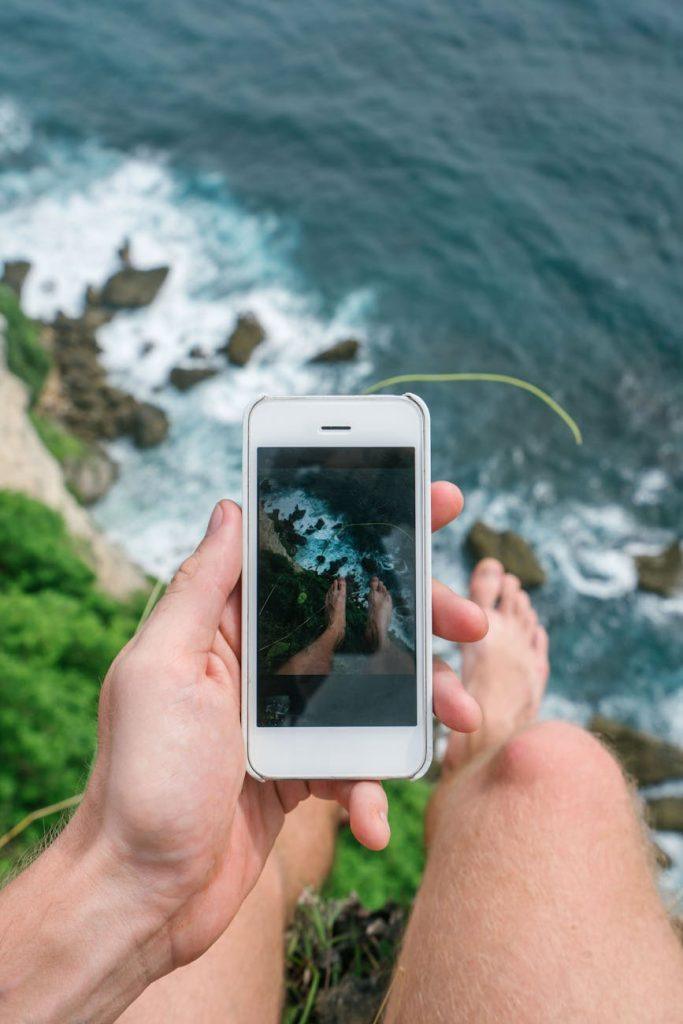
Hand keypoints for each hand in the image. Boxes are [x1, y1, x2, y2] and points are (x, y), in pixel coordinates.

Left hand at [70, 484, 486, 981]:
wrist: (138, 896)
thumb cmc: (140, 778)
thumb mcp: (161, 668)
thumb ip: (200, 589)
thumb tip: (228, 507)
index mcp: (226, 629)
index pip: (305, 561)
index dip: (369, 530)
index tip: (435, 504)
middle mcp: (259, 666)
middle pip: (356, 624)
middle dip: (421, 620)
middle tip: (473, 623)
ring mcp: (283, 721)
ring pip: (371, 694)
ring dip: (422, 706)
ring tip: (463, 721)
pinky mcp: (299, 774)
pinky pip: (353, 767)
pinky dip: (370, 791)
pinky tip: (371, 819)